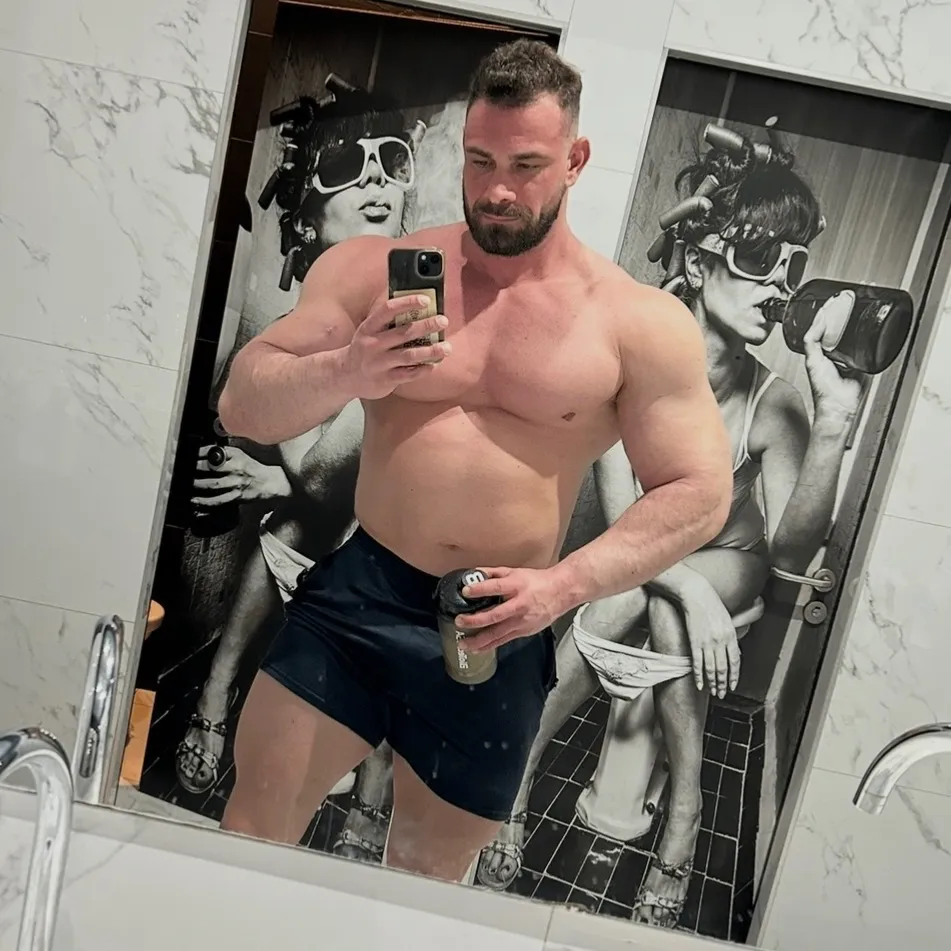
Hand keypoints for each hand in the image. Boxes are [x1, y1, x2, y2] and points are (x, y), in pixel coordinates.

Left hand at [192, 445, 291, 506]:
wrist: (271, 482)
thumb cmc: (253, 468)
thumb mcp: (240, 454)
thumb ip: (223, 452)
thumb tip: (203, 452)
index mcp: (237, 455)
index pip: (214, 452)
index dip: (198, 453)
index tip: (187, 455)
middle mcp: (236, 469)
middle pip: (211, 468)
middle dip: (194, 469)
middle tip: (182, 470)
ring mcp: (236, 484)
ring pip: (211, 485)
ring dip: (196, 485)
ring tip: (185, 484)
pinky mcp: (236, 497)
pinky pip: (217, 501)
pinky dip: (204, 502)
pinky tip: (195, 501)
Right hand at [343, 295, 450, 400]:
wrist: (345, 376)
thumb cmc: (364, 350)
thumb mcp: (369, 332)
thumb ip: (388, 323)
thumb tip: (417, 309)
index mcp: (369, 328)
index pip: (388, 310)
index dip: (407, 303)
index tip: (425, 300)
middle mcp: (373, 344)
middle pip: (404, 332)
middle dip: (426, 326)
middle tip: (443, 321)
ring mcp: (379, 363)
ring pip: (409, 355)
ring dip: (431, 351)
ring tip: (446, 348)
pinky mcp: (385, 379)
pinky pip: (408, 374)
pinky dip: (423, 369)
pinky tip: (434, 365)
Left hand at [452, 566, 567, 651]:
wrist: (561, 592)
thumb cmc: (537, 581)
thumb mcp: (515, 572)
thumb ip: (494, 573)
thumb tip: (474, 573)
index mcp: (516, 586)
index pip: (495, 587)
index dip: (479, 589)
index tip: (465, 591)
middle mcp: (519, 604)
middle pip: (495, 615)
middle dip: (474, 620)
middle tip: (459, 622)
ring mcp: (522, 620)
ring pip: (498, 633)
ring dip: (479, 640)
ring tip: (463, 643)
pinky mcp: (524, 631)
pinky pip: (504, 640)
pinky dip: (490, 645)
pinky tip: (478, 648)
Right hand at [679, 585, 740, 697]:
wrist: (696, 594)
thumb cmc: (711, 604)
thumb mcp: (727, 620)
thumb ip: (729, 637)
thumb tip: (731, 652)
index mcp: (730, 635)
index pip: (735, 661)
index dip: (734, 676)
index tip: (732, 685)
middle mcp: (720, 641)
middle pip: (723, 668)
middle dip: (723, 683)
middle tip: (721, 693)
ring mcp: (707, 642)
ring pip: (711, 668)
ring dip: (712, 683)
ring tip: (713, 692)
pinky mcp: (694, 641)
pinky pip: (697, 663)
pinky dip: (699, 675)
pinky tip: (699, 683)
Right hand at [803, 291, 863, 423]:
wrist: (838, 409)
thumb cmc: (847, 395)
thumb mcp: (863, 368)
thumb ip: (868, 354)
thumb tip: (881, 341)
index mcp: (832, 354)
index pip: (833, 329)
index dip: (839, 314)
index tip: (849, 300)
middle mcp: (822, 354)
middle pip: (825, 326)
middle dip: (833, 309)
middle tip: (844, 294)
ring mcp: (815, 356)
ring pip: (817, 329)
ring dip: (826, 314)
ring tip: (835, 301)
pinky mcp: (811, 361)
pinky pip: (811, 339)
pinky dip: (817, 327)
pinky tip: (825, 317)